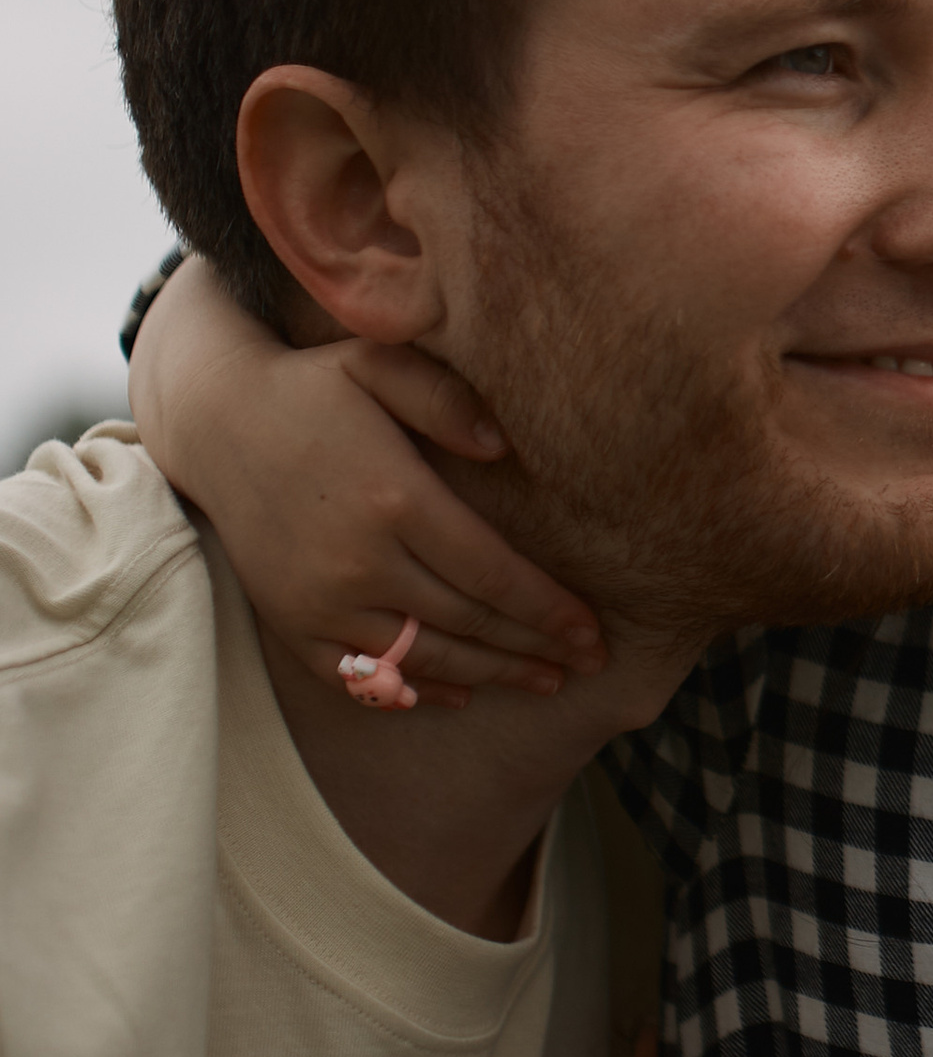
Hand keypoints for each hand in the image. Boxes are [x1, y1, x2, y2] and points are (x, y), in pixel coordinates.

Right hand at [128, 255, 602, 705]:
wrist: (214, 422)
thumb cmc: (312, 388)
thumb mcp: (379, 362)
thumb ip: (447, 398)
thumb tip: (504, 447)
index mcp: (395, 499)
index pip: (494, 574)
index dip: (549, 612)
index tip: (594, 632)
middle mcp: (359, 561)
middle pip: (469, 623)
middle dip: (535, 649)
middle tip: (586, 664)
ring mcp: (320, 601)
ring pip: (423, 657)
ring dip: (490, 676)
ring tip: (543, 681)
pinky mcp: (290, 621)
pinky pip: (359, 675)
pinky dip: (412, 690)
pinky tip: (458, 694)